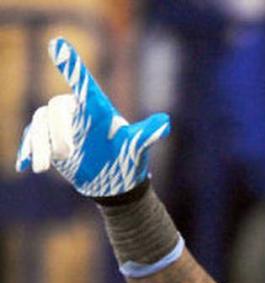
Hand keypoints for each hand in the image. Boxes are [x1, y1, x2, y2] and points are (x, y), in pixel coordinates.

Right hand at [16, 37, 169, 197]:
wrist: (116, 183)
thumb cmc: (127, 161)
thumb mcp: (136, 149)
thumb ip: (147, 135)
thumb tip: (166, 123)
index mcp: (95, 109)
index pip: (82, 84)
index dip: (72, 66)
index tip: (58, 44)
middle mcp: (75, 113)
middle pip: (55, 108)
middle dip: (58, 129)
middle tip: (68, 153)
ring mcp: (59, 128)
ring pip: (40, 124)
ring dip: (39, 143)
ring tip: (43, 168)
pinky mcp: (49, 143)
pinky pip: (33, 140)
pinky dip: (28, 150)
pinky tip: (25, 165)